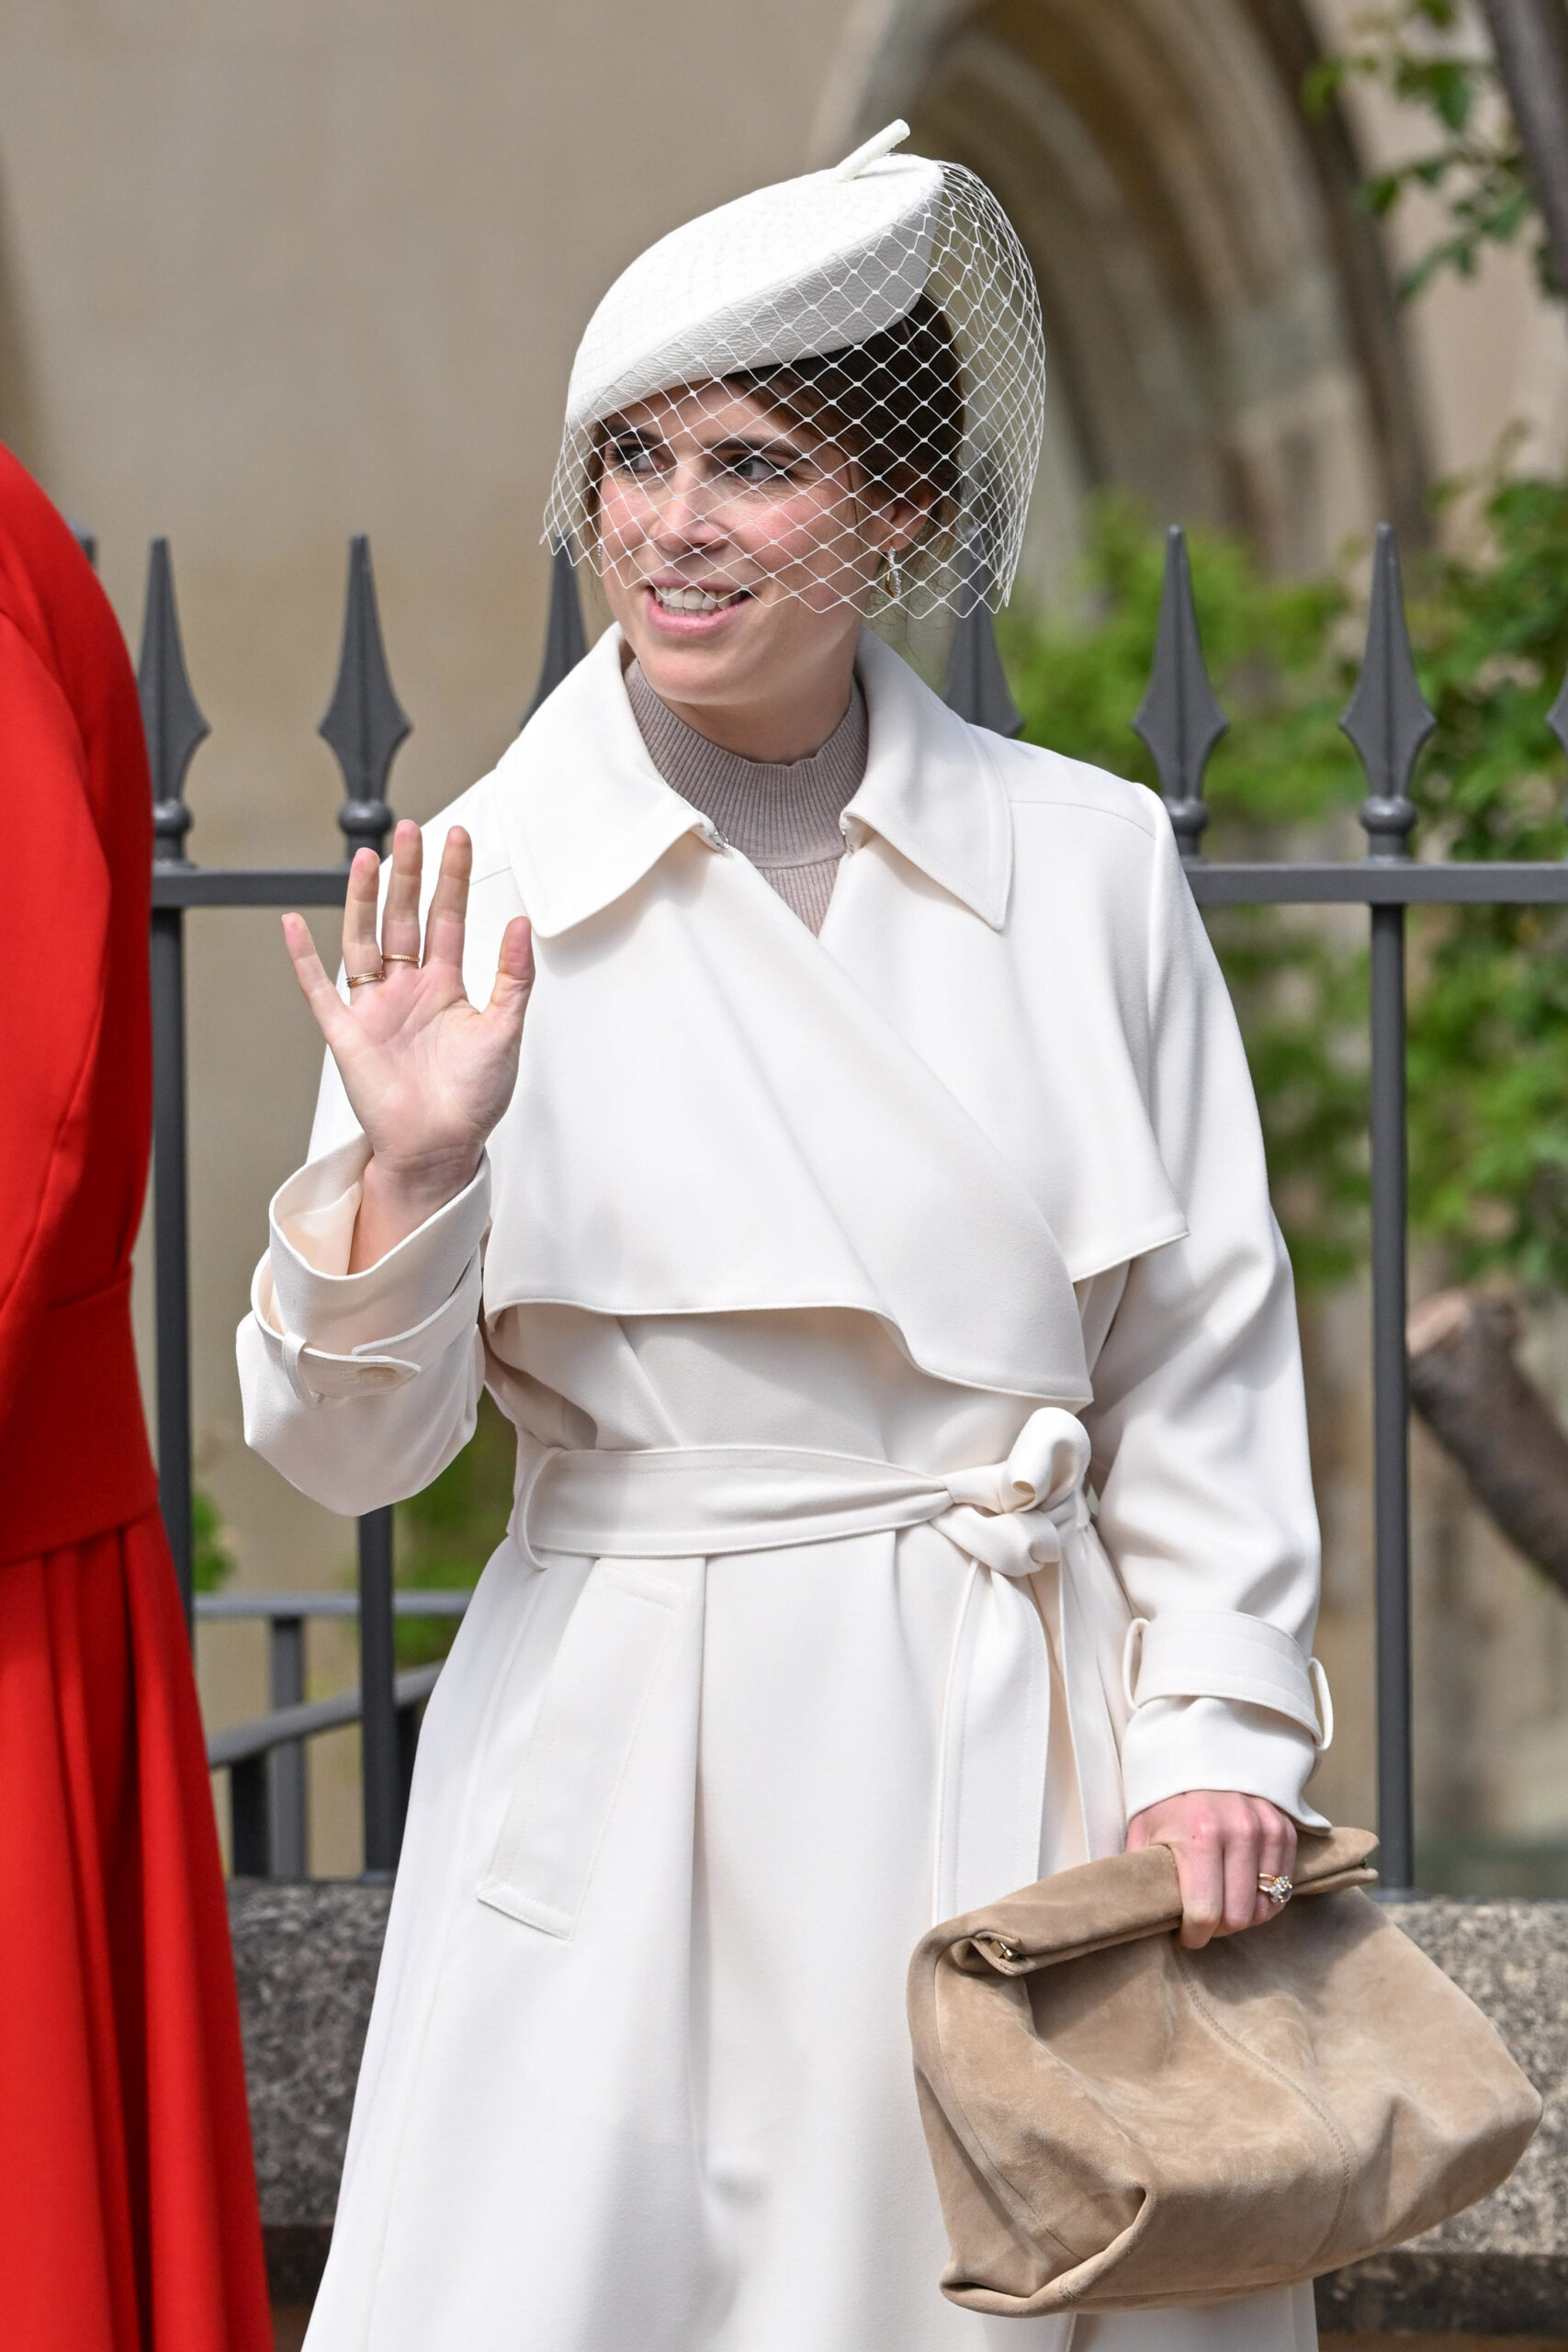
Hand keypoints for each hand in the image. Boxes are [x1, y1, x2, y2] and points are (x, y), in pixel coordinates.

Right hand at [283, 820, 533, 1267]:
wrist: (441, 1147)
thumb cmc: (473, 1098)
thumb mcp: (505, 1031)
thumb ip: (513, 977)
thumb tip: (521, 924)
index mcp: (447, 987)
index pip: (449, 918)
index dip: (453, 878)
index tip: (458, 837)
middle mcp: (409, 989)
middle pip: (404, 917)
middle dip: (408, 873)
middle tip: (410, 829)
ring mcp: (376, 1007)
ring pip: (365, 939)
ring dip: (364, 899)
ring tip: (367, 857)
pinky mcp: (347, 1033)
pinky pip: (319, 989)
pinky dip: (303, 959)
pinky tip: (293, 924)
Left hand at [1125, 1790, 1296, 1948]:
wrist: (1198, 1754)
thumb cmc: (1166, 1800)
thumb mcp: (1144, 1832)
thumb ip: (1142, 1872)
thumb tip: (1135, 1913)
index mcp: (1199, 1835)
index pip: (1205, 1913)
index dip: (1194, 1935)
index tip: (1185, 1935)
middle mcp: (1238, 1831)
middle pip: (1238, 1916)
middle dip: (1218, 1929)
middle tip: (1204, 1921)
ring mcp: (1267, 1829)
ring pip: (1265, 1907)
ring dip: (1244, 1915)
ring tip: (1223, 1905)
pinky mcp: (1285, 1829)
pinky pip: (1283, 1887)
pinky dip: (1265, 1898)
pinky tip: (1243, 1890)